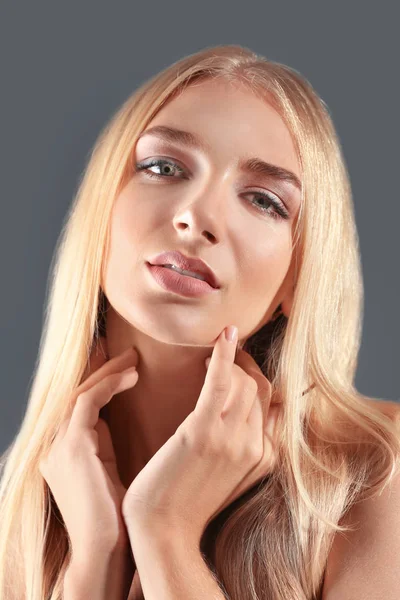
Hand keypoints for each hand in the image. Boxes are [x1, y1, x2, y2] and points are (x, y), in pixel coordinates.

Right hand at [39, 338, 139, 557]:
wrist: (106, 550)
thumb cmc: (118, 513)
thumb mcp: (108, 469)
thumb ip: (104, 442)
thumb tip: (116, 414)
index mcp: (63, 451)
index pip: (79, 403)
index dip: (99, 379)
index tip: (121, 361)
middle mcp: (54, 445)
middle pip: (76, 392)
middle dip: (102, 368)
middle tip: (128, 351)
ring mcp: (58, 446)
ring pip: (80, 391)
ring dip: (108, 371)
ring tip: (134, 359)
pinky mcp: (72, 448)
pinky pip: (89, 402)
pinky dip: (110, 385)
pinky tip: (133, 377)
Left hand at [121, 326, 281, 545]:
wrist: (164, 532)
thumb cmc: (187, 502)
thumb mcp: (228, 476)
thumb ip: (242, 449)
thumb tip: (243, 420)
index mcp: (264, 457)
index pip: (270, 404)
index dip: (255, 379)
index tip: (241, 365)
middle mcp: (255, 446)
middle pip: (259, 389)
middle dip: (244, 365)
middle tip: (226, 353)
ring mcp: (232, 439)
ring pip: (244, 382)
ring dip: (230, 361)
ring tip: (210, 358)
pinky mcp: (203, 432)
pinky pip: (223, 382)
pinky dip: (224, 355)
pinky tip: (222, 337)